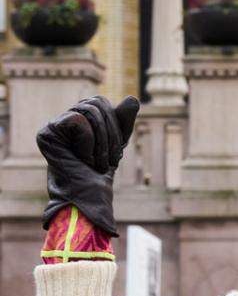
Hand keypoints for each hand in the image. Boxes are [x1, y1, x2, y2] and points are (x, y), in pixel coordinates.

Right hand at [37, 95, 139, 236]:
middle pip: (97, 103)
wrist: (89, 197)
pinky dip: (87, 141)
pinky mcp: (47, 133)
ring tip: (95, 162)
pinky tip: (80, 158)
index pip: (101, 102)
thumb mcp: (116, 143)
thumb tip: (133, 98)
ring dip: (101, 141)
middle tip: (107, 161)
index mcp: (78, 119)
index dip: (115, 124)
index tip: (115, 153)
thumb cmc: (99, 175)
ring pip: (89, 110)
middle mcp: (63, 120)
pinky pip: (77, 119)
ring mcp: (53, 126)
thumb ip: (122, 121)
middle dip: (111, 133)